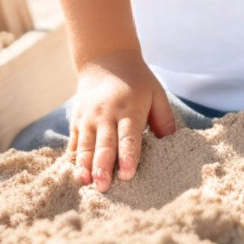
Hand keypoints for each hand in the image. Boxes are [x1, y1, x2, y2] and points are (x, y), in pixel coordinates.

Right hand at [67, 48, 177, 190]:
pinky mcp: (77, 120)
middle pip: (104, 143)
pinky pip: (74, 142)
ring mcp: (88, 117)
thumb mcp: (156, 92)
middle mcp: (107, 114)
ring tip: (86, 183)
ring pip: (86, 145)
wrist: (106, 58)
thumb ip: (164, 117)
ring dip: (85, 165)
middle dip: (103, 166)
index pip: (129, 135)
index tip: (128, 174)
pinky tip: (73, 174)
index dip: (128, 155)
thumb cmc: (136, 80)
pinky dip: (73, 159)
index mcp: (130, 109)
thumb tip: (171, 141)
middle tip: (104, 186)